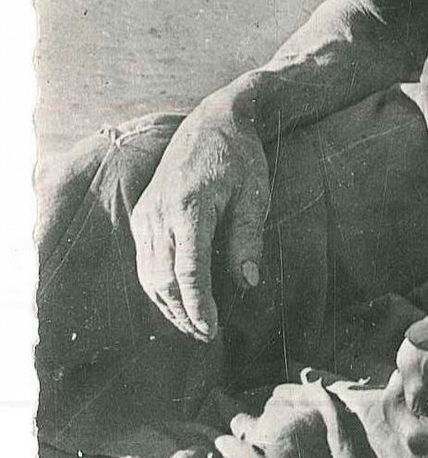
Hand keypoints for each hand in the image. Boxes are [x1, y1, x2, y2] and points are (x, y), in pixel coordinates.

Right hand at [131, 84, 268, 340]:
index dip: (199, 306)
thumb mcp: (256, 193)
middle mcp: (160, 212)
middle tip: (208, 335)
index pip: (189, 271)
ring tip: (194, 325)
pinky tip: (177, 300)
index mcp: (190, 206)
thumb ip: (248, 237)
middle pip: (163, 280)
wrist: (212, 121)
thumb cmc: (240, 156)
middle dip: (183, 313)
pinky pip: (144, 261)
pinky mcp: (141, 215)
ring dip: (169, 306)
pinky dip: (158, 286)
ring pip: (149, 275)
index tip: (213, 330)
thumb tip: (247, 283)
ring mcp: (146, 213)